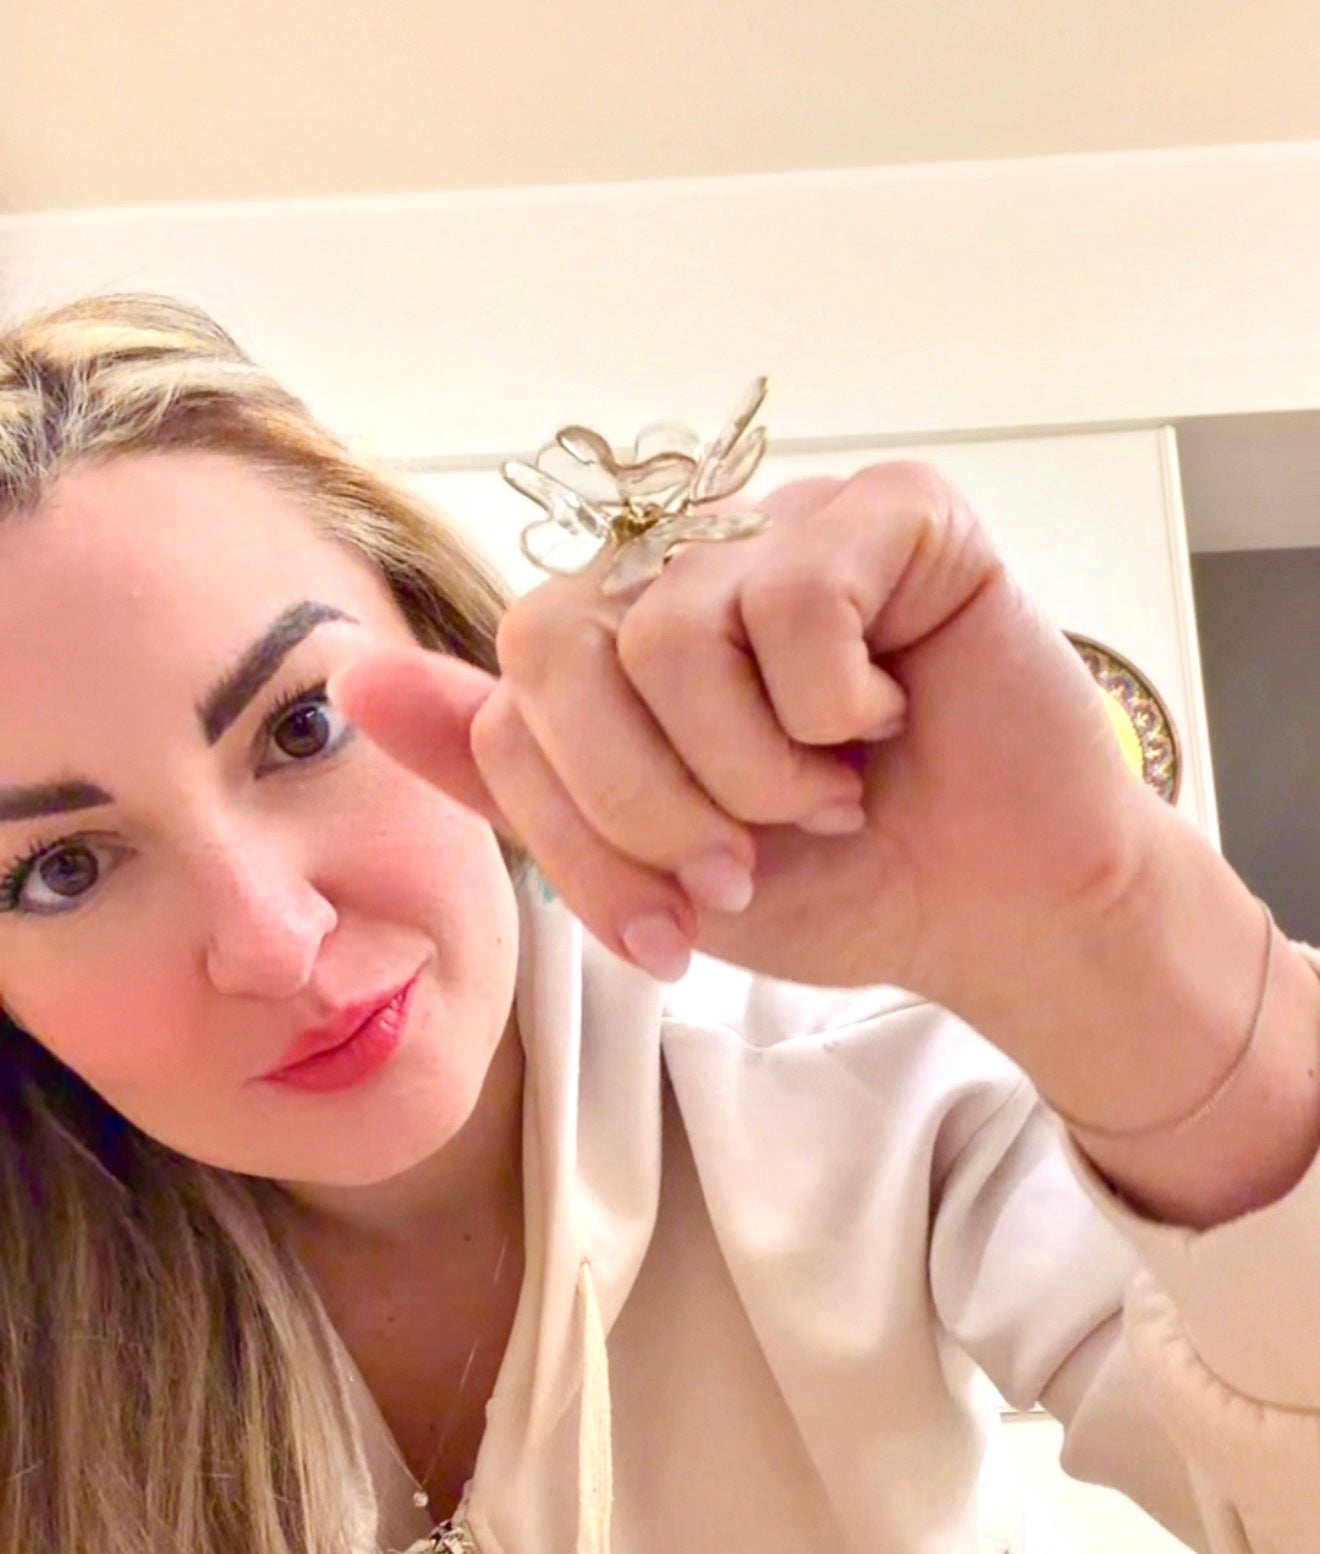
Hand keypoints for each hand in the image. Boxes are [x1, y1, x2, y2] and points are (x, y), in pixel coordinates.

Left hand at [332, 462, 1158, 1043]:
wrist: (991, 912)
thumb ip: (505, 769)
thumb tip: (351, 668)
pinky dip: (837, 702)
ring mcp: (793, 522)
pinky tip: (890, 714)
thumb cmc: (827, 878)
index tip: (668, 927)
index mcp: (627, 633)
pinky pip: (795, 595)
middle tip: (746, 852)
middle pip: (566, 643)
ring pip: (674, 629)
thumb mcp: (641, 856)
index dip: (580, 832)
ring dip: (756, 769)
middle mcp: (697, 558)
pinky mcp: (896, 512)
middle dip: (650, 804)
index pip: (514, 696)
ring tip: (829, 787)